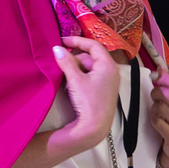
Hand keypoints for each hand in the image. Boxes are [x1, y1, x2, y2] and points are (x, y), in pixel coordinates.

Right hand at [49, 36, 119, 157]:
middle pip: (91, 56)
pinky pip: (91, 76)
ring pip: (89, 67)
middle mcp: (112, 71)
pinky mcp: (104, 89)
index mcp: (108, 65)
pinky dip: (81, 77)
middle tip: (61, 63)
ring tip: (66, 77)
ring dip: (76, 68)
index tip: (63, 41)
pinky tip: (72, 84)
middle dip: (75, 58)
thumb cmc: (89, 102)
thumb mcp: (76, 80)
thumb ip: (66, 62)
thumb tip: (57, 48)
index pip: (93, 45)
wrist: (95, 127)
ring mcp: (109, 81)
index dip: (77, 41)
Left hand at [150, 70, 168, 167]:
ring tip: (158, 112)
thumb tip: (160, 69)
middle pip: (168, 94)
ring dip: (155, 108)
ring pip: (160, 107)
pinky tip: (158, 122)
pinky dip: (154, 119)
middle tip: (155, 95)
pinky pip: (156, 121)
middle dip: (156, 92)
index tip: (156, 74)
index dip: (166, 78)